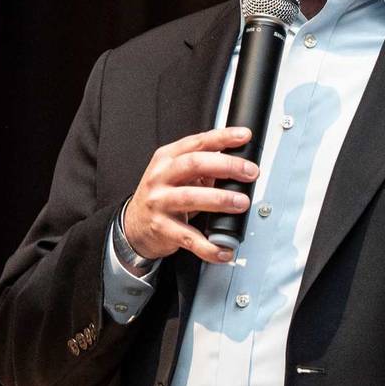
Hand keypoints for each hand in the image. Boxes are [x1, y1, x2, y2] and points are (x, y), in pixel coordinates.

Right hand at [123, 127, 258, 263]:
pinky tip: (224, 248)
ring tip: (241, 203)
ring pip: (190, 198)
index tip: (244, 136)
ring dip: (220, 200)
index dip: (222, 138)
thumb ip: (202, 166)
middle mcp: (160, 177)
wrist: (134, 224)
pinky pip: (188, 237)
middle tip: (250, 172)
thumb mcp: (175, 173)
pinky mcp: (161, 227)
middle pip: (194, 164)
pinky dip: (208, 245)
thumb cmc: (161, 195)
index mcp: (167, 158)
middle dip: (226, 166)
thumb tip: (237, 165)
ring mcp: (159, 202)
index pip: (197, 142)